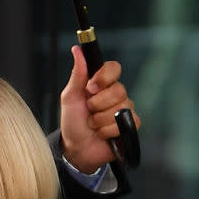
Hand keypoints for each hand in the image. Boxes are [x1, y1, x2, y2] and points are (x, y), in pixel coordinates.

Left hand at [60, 46, 139, 173]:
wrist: (76, 149)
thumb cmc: (73, 123)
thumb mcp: (70, 98)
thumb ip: (77, 75)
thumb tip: (77, 50)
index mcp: (102, 84)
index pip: (114, 68)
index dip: (104, 78)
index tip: (90, 88)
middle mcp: (116, 94)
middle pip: (118, 90)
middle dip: (98, 105)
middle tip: (89, 112)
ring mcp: (124, 111)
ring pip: (121, 108)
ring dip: (101, 120)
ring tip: (93, 125)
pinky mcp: (129, 127)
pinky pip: (126, 123)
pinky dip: (109, 131)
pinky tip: (103, 134)